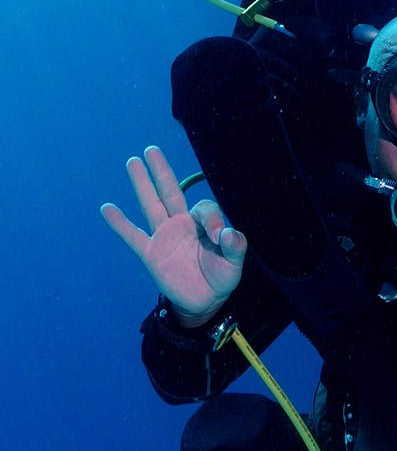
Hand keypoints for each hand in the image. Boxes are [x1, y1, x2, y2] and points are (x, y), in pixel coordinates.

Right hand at [101, 146, 246, 327]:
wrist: (205, 300)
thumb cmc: (221, 276)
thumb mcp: (234, 262)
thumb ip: (235, 246)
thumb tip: (226, 233)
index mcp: (201, 223)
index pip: (203, 208)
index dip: (211, 219)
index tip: (219, 237)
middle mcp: (181, 224)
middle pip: (170, 192)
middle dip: (162, 171)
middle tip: (152, 149)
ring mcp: (164, 237)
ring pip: (150, 206)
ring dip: (142, 185)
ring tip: (132, 162)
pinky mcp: (151, 253)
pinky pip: (133, 236)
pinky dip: (120, 223)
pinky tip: (107, 208)